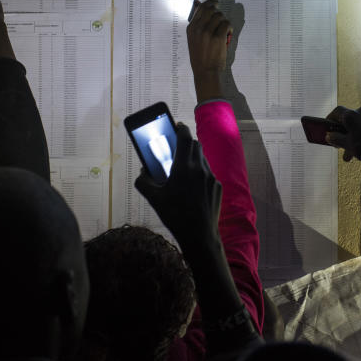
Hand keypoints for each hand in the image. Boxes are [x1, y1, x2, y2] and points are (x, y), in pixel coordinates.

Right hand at [134, 123, 221, 246]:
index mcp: (184, 167)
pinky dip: (200, 172)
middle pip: (196, 145)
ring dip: (193, 157)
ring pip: (203, 159)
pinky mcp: (217, 186)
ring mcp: (211, 177)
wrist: (199, 235)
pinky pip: (208, 173)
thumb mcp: (153, 199)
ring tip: (183, 166)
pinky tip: (192, 184)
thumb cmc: (175, 215)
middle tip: (178, 145)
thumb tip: (142, 173)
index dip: (181, 129)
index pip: (185, 138)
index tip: (177, 126)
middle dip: (187, 142)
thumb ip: (143, 182)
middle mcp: (200, 169)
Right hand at [187, 0, 232, 101]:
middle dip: (218, 13)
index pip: (201, 8)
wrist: (205, 71)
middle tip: (221, 19)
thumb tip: (199, 4)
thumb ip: (197, 24)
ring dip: (224, 21)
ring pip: (220, 16)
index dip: (210, 3)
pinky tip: (228, 33)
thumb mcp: (193, 39)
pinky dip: (229, 27)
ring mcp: (208, 33)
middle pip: (211, 10)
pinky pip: (226, 24)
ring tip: (224, 30)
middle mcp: (198, 28)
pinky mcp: (218, 37)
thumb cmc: (200, 56)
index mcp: (191, 28)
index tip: (216, 3)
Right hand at [324, 105, 360, 164]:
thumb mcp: (347, 145)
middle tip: (338, 144)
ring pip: (357, 125)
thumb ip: (335, 139)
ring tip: (350, 152)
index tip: (328, 127)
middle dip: (342, 134)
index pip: (336, 112)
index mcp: (351, 115)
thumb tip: (329, 136)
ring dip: (352, 137)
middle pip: (347, 120)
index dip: (330, 119)